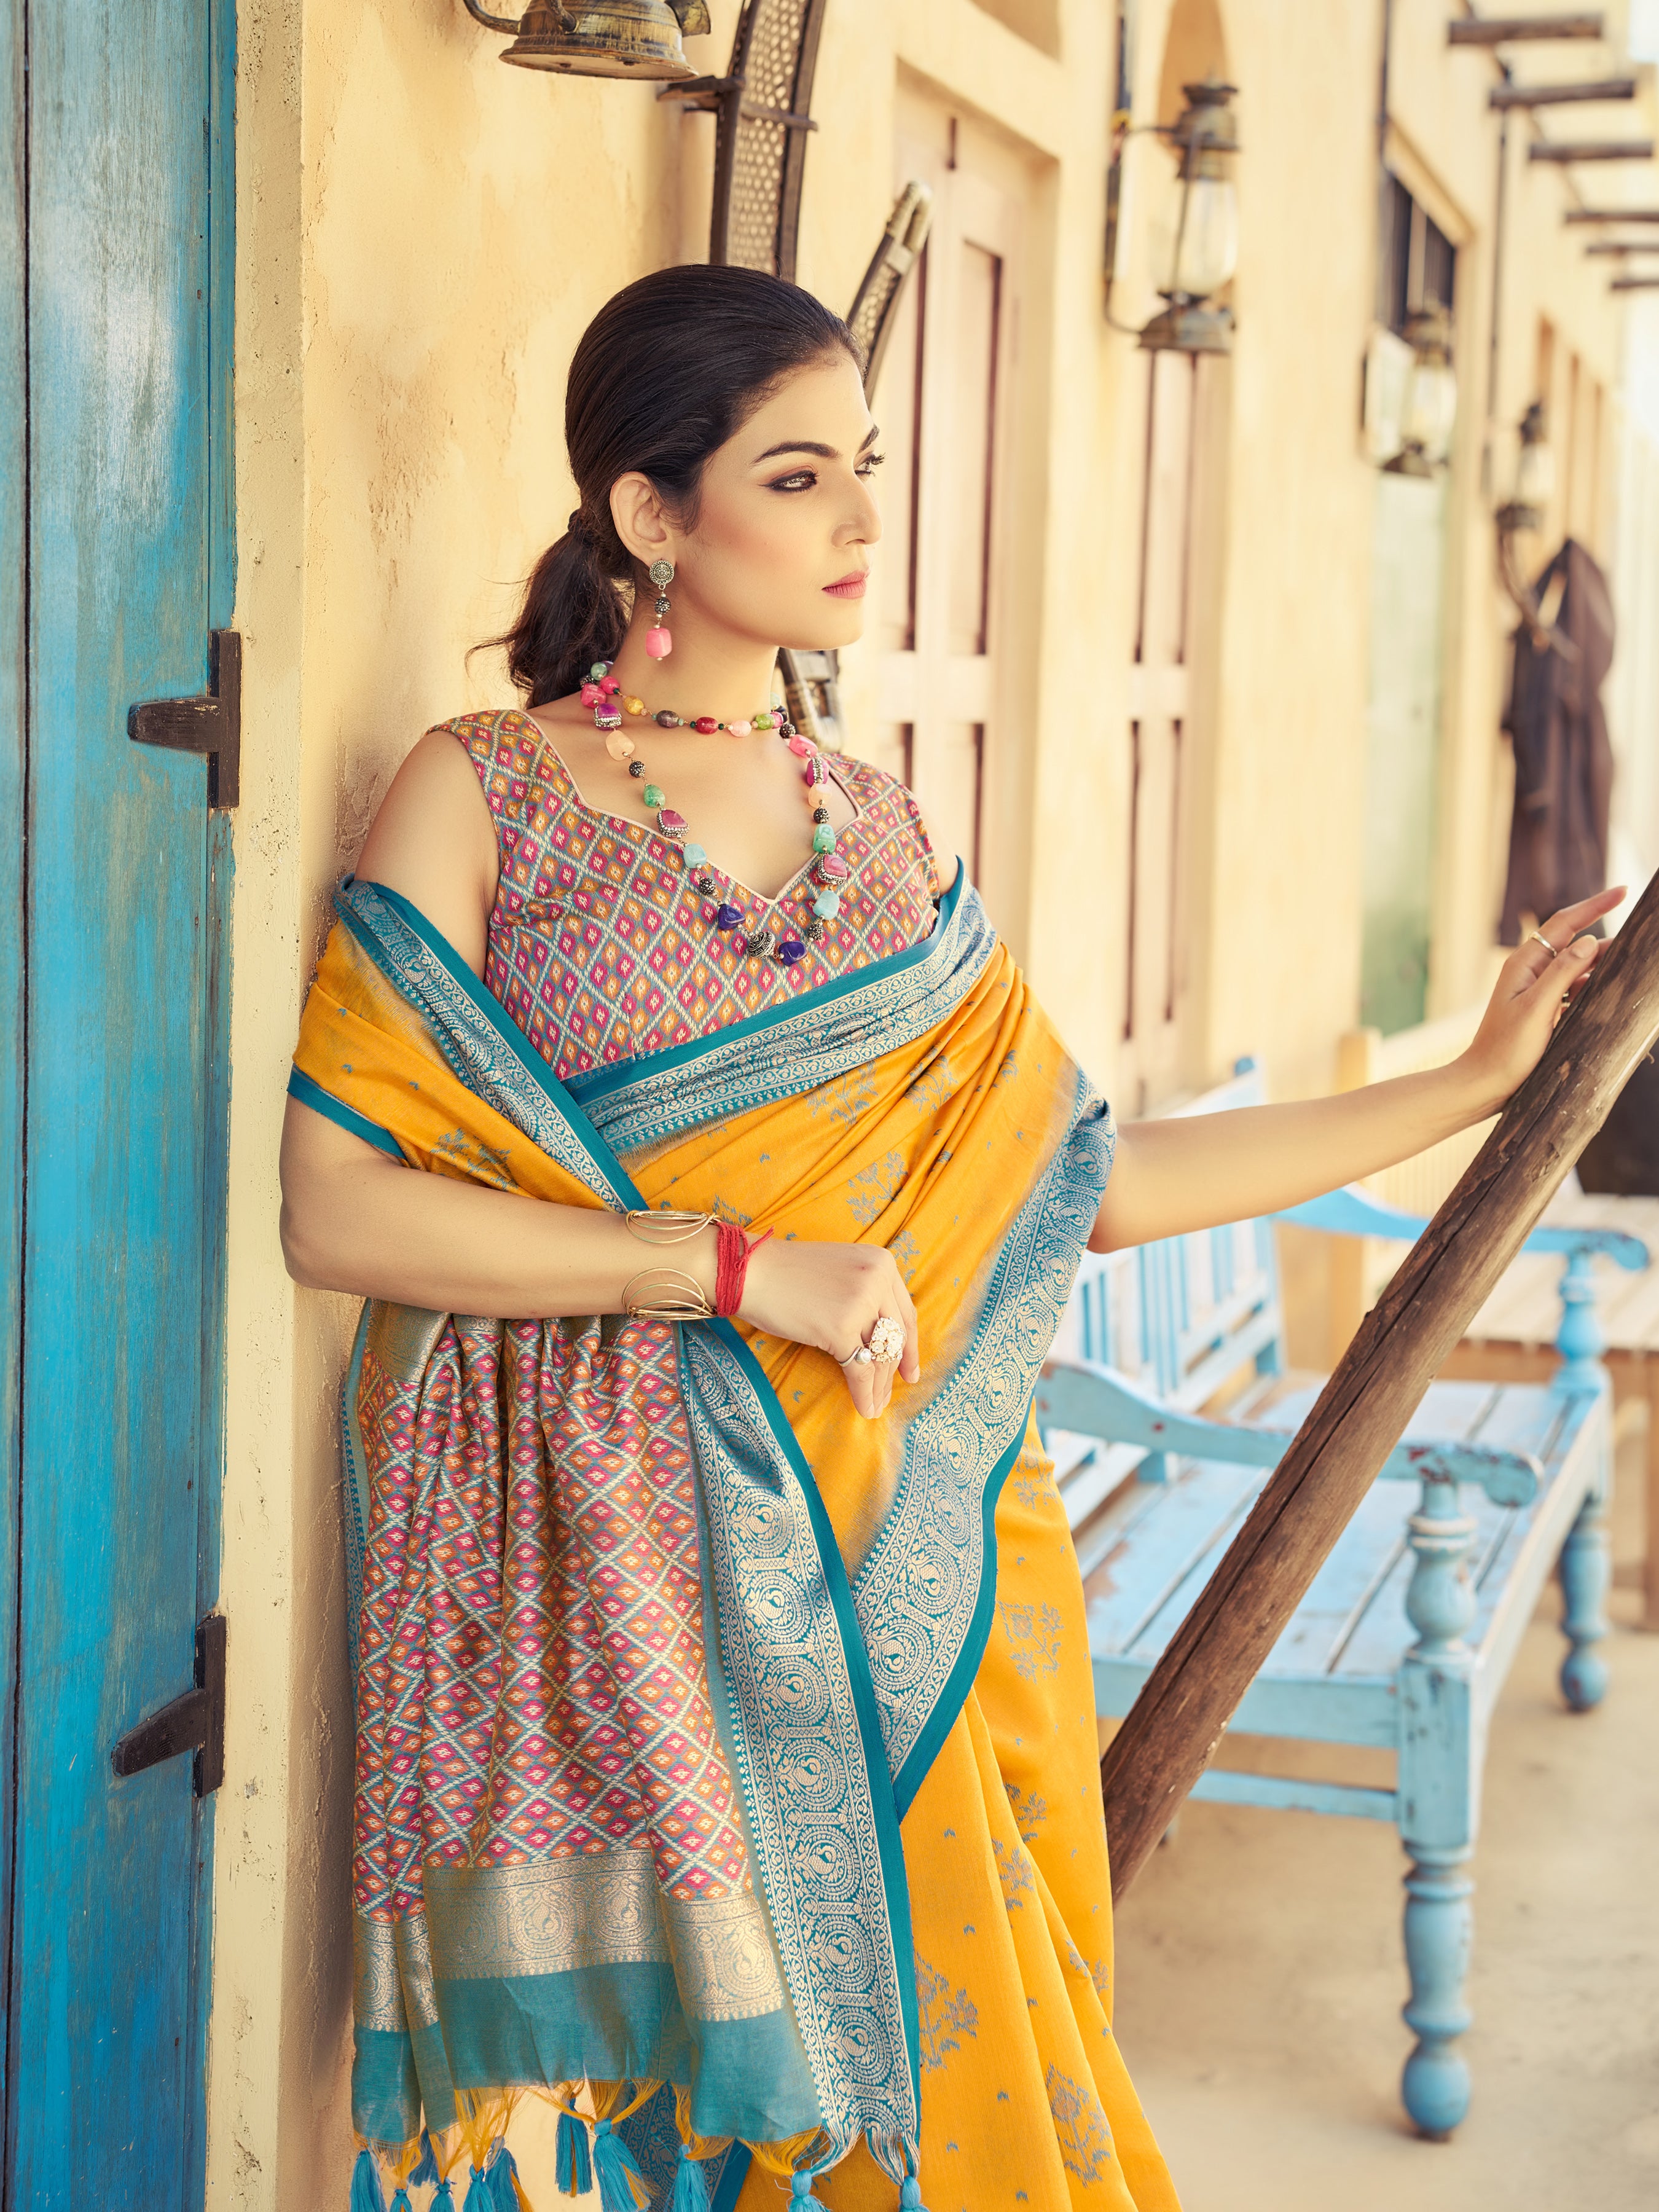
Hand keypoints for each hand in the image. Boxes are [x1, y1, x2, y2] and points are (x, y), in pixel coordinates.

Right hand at [737, 1236, 920, 1419]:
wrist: (751, 1272)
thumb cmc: (788, 1274)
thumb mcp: (842, 1270)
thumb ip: (867, 1292)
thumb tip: (885, 1338)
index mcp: (881, 1263)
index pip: (905, 1313)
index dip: (911, 1347)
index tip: (911, 1370)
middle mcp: (877, 1279)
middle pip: (894, 1337)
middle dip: (893, 1370)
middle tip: (891, 1393)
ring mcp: (860, 1303)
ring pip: (879, 1356)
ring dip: (879, 1386)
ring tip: (876, 1405)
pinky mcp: (840, 1328)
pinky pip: (860, 1370)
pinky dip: (864, 1393)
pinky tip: (865, 1408)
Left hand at [1456, 889, 1624, 1117]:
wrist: (1485, 1084)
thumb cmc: (1506, 1050)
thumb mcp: (1537, 1008)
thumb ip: (1563, 972)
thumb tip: (1589, 940)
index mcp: (1524, 964)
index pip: (1564, 923)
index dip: (1595, 905)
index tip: (1624, 891)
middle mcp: (1530, 972)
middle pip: (1573, 942)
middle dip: (1604, 933)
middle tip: (1639, 933)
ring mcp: (1536, 990)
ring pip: (1576, 966)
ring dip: (1601, 961)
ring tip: (1632, 958)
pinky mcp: (1542, 1009)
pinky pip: (1573, 988)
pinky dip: (1592, 984)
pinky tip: (1609, 986)